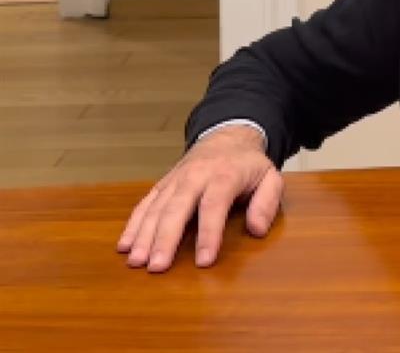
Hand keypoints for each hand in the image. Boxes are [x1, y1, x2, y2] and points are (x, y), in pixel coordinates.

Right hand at [116, 125, 281, 272]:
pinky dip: (132, 225)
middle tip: (157, 267)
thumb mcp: (271, 177)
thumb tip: (257, 230)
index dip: (208, 234)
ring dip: (144, 236)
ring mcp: (175, 180)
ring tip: (136, 262)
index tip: (204, 261)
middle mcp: (195, 177)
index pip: (213, 206)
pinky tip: (124, 246)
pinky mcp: (163, 185)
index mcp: (224, 176)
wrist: (226, 137)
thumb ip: (267, 203)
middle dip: (165, 239)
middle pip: (176, 208)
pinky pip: (145, 204)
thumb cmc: (249, 165)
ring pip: (156, 208)